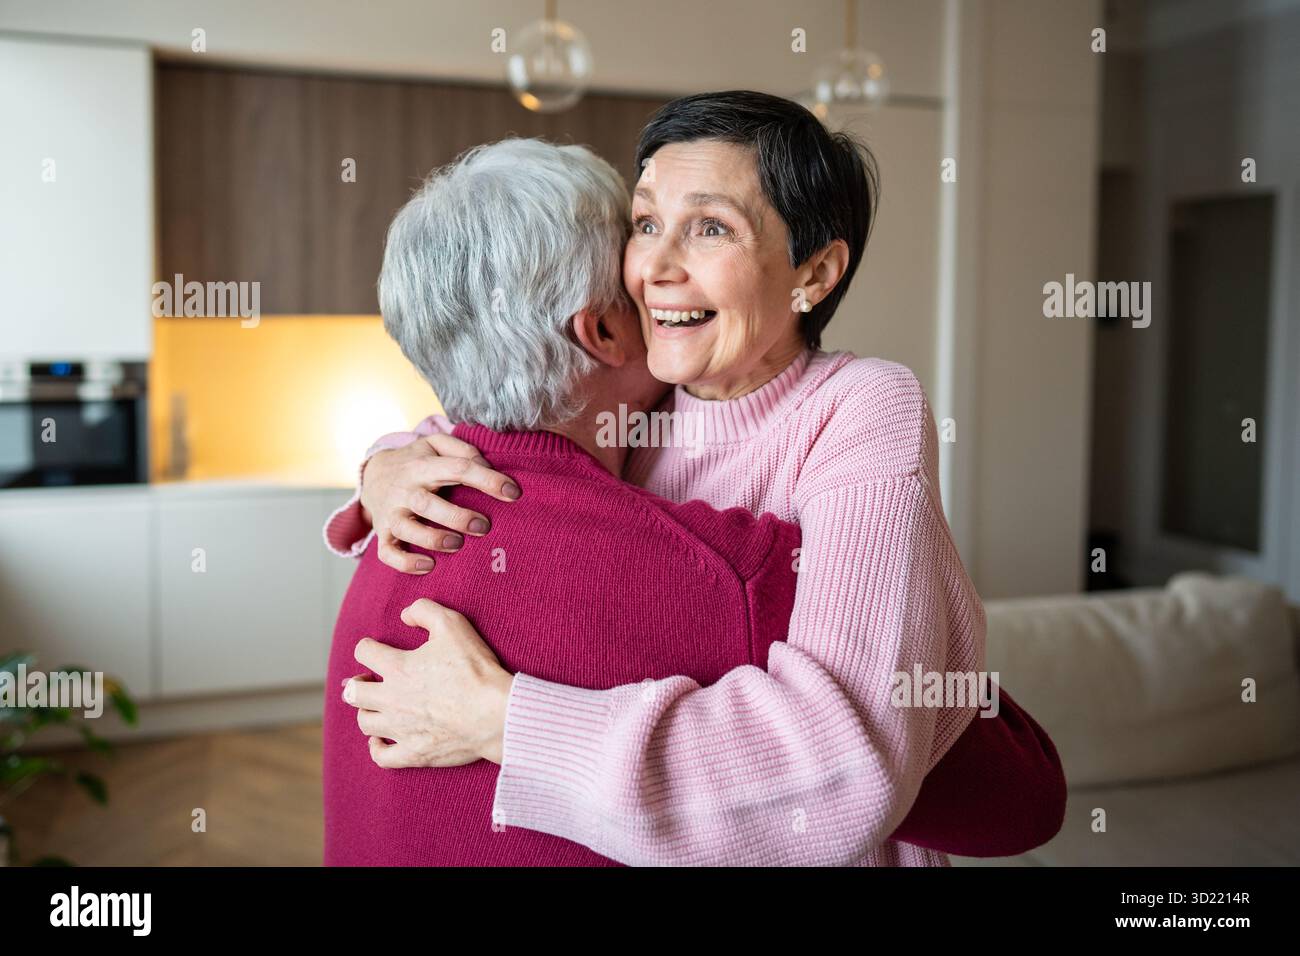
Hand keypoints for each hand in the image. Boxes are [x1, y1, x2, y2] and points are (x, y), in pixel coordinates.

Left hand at [342, 598, 513, 767]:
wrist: (496, 713)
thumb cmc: (475, 669)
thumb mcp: (453, 624)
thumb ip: (424, 610)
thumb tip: (405, 615)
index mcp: (397, 667)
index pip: (363, 652)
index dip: (367, 647)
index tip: (375, 648)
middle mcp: (391, 699)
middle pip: (353, 692)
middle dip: (357, 682)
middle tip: (369, 679)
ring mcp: (400, 729)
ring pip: (365, 722)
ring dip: (366, 711)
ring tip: (377, 706)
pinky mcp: (413, 753)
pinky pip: (381, 757)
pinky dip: (376, 748)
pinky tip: (380, 741)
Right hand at [360, 433, 520, 573]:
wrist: (373, 476)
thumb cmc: (417, 462)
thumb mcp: (435, 444)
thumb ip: (462, 450)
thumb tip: (486, 467)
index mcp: (422, 466)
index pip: (457, 469)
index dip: (488, 480)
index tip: (514, 493)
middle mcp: (404, 490)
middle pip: (427, 503)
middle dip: (457, 517)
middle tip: (484, 527)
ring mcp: (391, 514)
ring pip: (407, 529)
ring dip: (433, 539)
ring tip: (458, 544)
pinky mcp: (383, 534)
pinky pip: (387, 553)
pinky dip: (406, 563)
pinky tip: (429, 566)